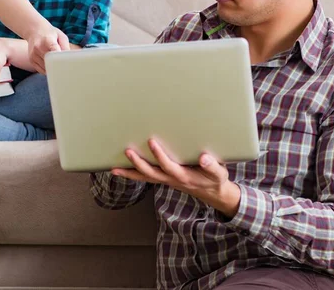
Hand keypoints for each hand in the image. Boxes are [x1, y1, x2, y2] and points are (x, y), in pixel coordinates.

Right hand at [26, 22, 69, 73]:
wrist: (34, 30)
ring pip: (47, 68)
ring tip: (56, 61)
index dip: (60, 57)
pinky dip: (48, 70)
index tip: (65, 62)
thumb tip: (70, 59)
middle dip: (59, 66)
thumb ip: (66, 47)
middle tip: (66, 67)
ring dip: (53, 68)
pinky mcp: (31, 60)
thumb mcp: (61, 36)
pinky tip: (50, 64)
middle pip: (50, 62)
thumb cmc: (50, 33)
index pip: (54, 49)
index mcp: (47, 40)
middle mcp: (38, 48)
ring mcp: (33, 55)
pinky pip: (42, 71)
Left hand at [112, 139, 241, 217]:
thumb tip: (204, 158)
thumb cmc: (214, 179)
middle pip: (151, 173)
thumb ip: (212, 166)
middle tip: (128, 151)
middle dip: (139, 163)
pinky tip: (118, 170)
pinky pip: (144, 178)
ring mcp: (166, 180)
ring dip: (130, 172)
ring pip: (144, 177)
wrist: (212, 192)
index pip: (168, 166)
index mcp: (184, 176)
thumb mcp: (218, 173)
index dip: (159, 155)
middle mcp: (171, 180)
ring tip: (115, 168)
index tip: (151, 141)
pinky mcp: (163, 178)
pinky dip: (131, 175)